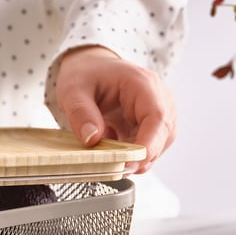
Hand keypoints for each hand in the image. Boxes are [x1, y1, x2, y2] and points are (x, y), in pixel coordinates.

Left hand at [55, 46, 176, 173]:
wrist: (91, 67)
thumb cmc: (86, 73)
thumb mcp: (73, 90)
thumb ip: (80, 113)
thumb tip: (91, 139)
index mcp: (142, 83)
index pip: (157, 117)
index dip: (148, 145)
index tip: (130, 164)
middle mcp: (157, 97)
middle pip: (162, 135)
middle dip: (141, 156)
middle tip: (115, 167)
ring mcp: (157, 111)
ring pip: (157, 144)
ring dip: (135, 156)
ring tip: (110, 155)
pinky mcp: (150, 125)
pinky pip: (148, 146)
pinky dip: (131, 154)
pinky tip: (113, 150)